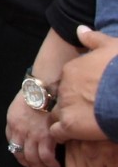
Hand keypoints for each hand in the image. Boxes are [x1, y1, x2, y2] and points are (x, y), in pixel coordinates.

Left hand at [9, 89, 61, 166]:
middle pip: (21, 156)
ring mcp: (33, 135)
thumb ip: (17, 123)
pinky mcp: (47, 136)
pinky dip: (50, 163)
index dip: (20, 156)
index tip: (27, 160)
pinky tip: (55, 164)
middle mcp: (20, 132)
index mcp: (12, 125)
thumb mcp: (16, 109)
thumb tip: (22, 136)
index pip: (12, 146)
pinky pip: (46, 156)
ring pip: (33, 159)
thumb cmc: (32, 97)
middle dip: (30, 166)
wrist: (42, 90)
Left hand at [51, 26, 117, 142]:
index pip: (69, 82)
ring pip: (56, 115)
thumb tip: (80, 28)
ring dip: (64, 121)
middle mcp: (64, 87)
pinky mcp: (70, 125)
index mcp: (72, 70)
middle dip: (71, 106)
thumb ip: (93, 39)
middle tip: (87, 114)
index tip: (91, 96)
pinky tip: (72, 137)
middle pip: (62, 98)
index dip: (79, 90)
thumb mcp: (111, 46)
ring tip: (80, 127)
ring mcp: (66, 106)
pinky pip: (57, 132)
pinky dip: (62, 135)